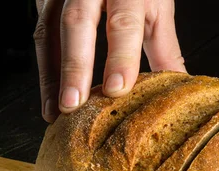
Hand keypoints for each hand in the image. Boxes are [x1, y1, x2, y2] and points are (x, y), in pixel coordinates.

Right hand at [34, 0, 185, 122]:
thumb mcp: (156, 8)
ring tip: (57, 112)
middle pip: (76, 24)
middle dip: (75, 68)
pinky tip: (51, 97)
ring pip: (48, 31)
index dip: (120, 57)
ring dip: (51, 76)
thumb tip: (178, 87)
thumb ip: (164, 48)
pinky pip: (40, 34)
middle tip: (74, 105)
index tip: (117, 89)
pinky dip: (45, 69)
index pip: (123, 22)